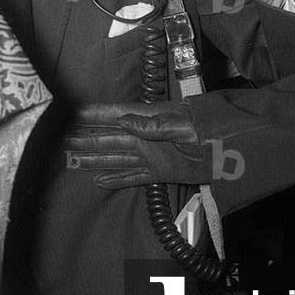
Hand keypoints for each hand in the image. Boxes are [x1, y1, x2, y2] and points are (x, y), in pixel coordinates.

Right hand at [63, 102, 210, 188]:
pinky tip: (99, 181)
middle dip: (86, 137)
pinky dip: (116, 178)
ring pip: (115, 156)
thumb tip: (122, 121)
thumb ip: (153, 124)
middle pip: (108, 136)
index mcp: (149, 118)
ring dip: (95, 157)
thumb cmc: (210, 129)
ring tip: (72, 159)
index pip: (113, 114)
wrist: (234, 149)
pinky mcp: (159, 172)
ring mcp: (151, 155)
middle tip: (60, 139)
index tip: (69, 114)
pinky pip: (132, 176)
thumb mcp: (183, 124)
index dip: (92, 115)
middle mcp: (144, 136)